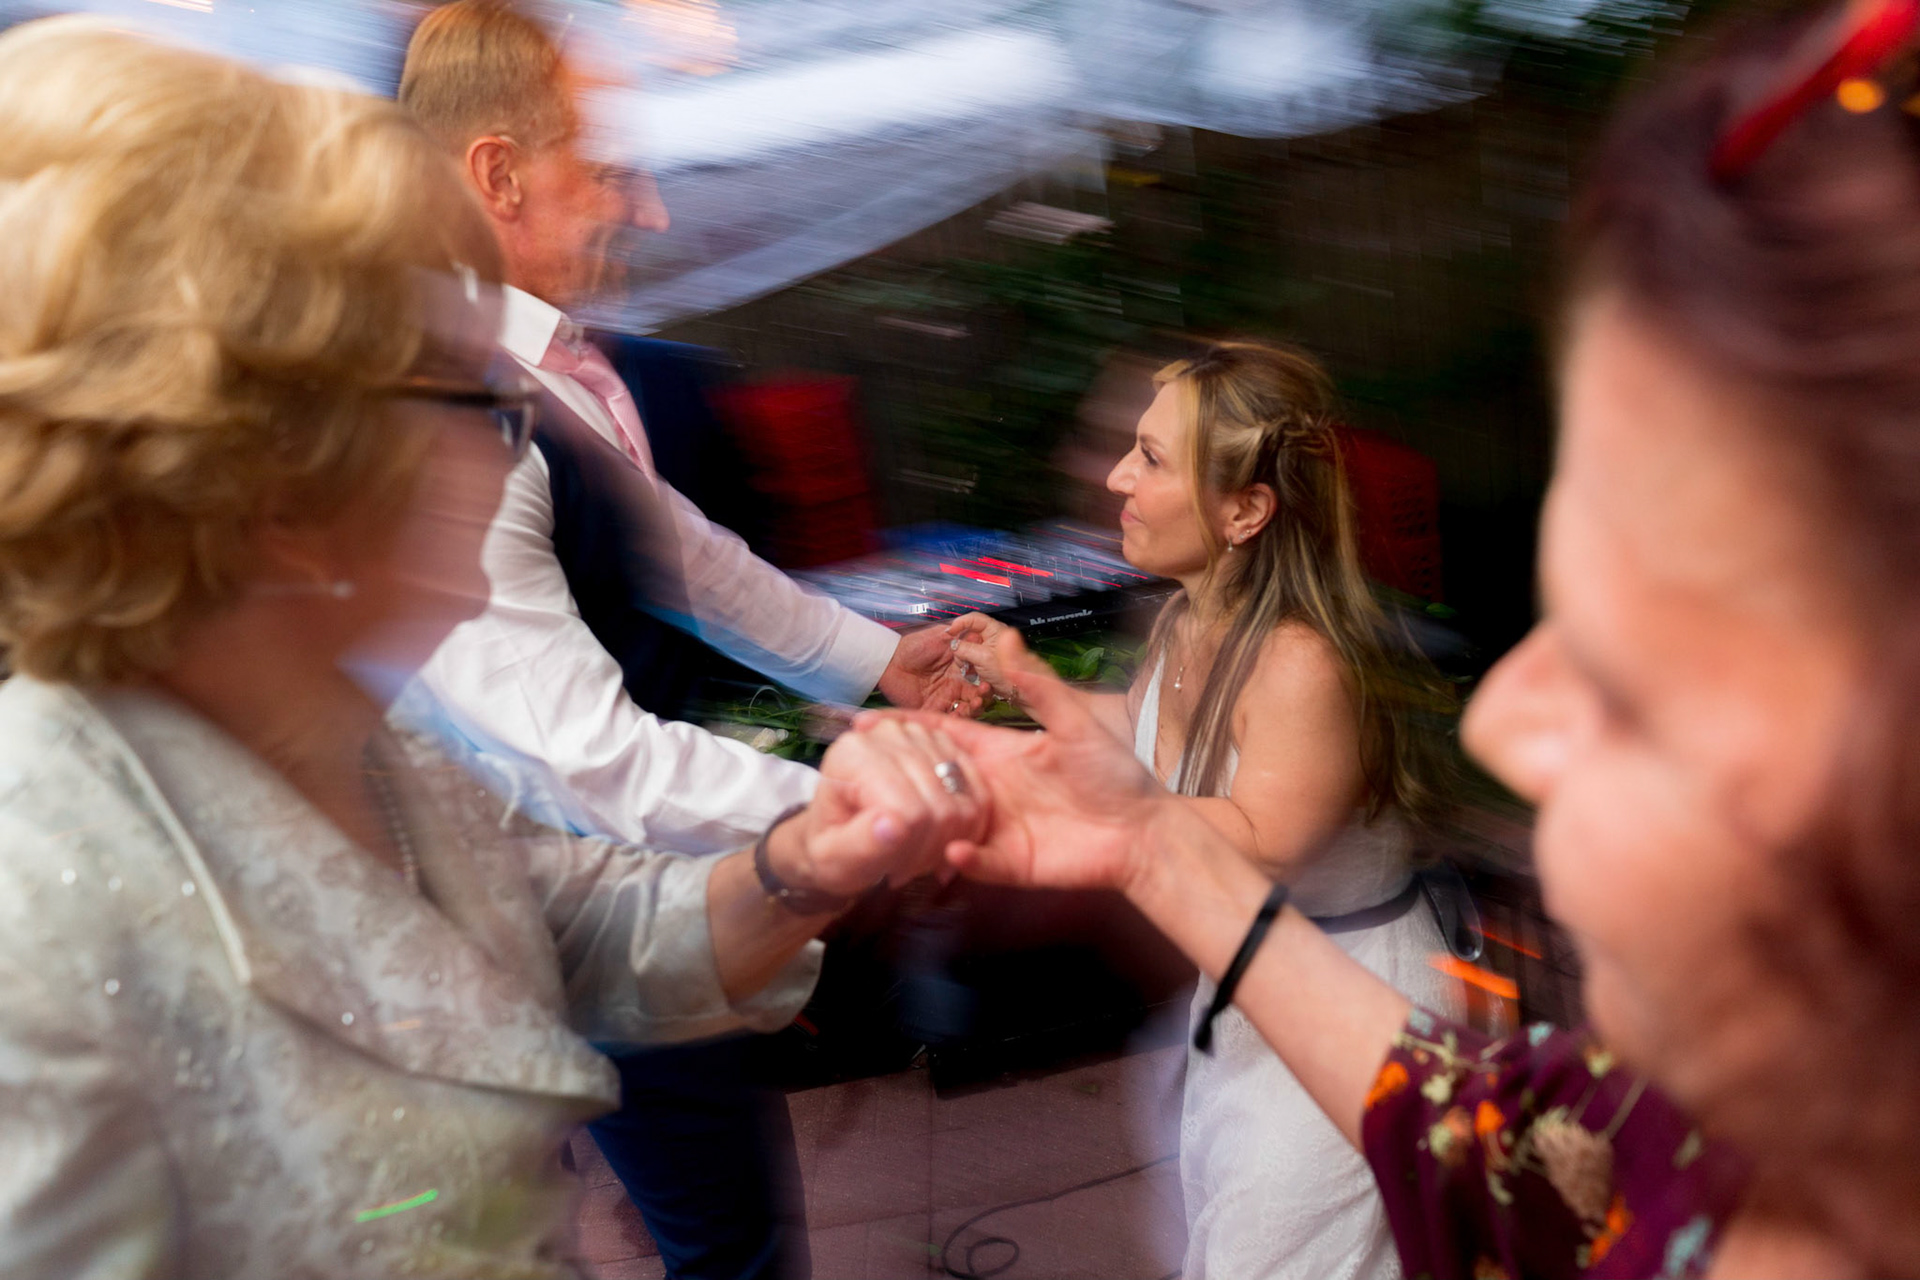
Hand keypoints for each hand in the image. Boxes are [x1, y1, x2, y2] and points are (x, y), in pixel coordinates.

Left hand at [768, 717, 988, 898]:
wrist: (841, 834)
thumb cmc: (833, 850)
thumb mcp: (834, 860)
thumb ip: (860, 846)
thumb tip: (895, 826)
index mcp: (853, 756)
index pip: (912, 811)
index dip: (911, 851)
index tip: (891, 871)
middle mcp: (886, 734)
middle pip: (941, 806)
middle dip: (930, 851)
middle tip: (905, 867)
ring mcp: (918, 735)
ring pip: (965, 802)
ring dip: (949, 841)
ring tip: (917, 855)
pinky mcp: (943, 743)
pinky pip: (978, 789)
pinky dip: (969, 825)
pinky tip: (943, 842)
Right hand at [859, 629, 1165, 892]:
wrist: (1145, 833)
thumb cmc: (1115, 775)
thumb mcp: (1075, 723)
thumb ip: (1037, 684)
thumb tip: (1007, 634)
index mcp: (1000, 752)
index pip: (943, 735)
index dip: (906, 727)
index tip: (866, 721)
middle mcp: (989, 789)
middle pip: (932, 779)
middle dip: (898, 775)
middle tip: (861, 771)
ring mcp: (994, 827)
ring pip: (942, 824)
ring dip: (920, 821)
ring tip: (895, 816)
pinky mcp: (1008, 863)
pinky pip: (974, 862)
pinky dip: (962, 859)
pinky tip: (955, 853)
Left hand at [876, 624, 988, 716]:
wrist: (888, 659)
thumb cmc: (912, 646)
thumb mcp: (939, 637)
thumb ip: (959, 638)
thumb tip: (979, 634)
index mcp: (959, 669)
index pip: (980, 678)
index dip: (987, 680)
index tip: (990, 679)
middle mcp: (954, 686)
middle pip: (977, 697)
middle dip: (984, 697)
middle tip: (983, 694)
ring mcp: (944, 699)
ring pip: (966, 710)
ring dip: (974, 709)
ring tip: (975, 704)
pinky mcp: (932, 709)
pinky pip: (948, 719)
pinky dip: (957, 720)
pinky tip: (959, 714)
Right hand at [945, 613, 1072, 722]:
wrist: (1029, 696)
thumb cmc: (1017, 676)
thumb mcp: (984, 658)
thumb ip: (966, 649)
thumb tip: (955, 645)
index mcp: (997, 631)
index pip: (973, 619)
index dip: (960, 623)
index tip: (950, 632)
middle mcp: (997, 640)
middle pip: (970, 637)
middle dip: (962, 647)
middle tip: (961, 658)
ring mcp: (995, 654)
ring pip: (972, 652)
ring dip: (967, 661)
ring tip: (969, 670)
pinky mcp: (994, 666)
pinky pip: (977, 664)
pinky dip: (973, 670)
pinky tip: (976, 677)